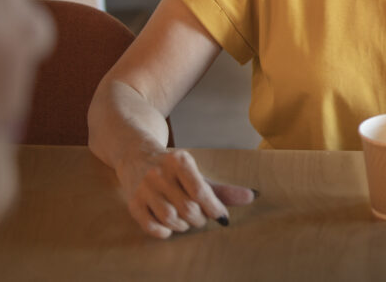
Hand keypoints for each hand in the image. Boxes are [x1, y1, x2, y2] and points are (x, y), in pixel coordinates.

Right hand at [116, 149, 256, 238]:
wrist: (136, 154)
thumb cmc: (172, 166)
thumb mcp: (195, 171)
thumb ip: (221, 188)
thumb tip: (252, 196)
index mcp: (179, 161)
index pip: (200, 191)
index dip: (214, 208)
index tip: (222, 217)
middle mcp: (159, 173)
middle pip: (187, 207)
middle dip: (200, 219)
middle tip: (202, 218)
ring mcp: (144, 188)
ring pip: (169, 218)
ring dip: (183, 226)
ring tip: (187, 222)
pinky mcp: (133, 202)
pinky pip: (150, 225)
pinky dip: (164, 232)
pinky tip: (169, 228)